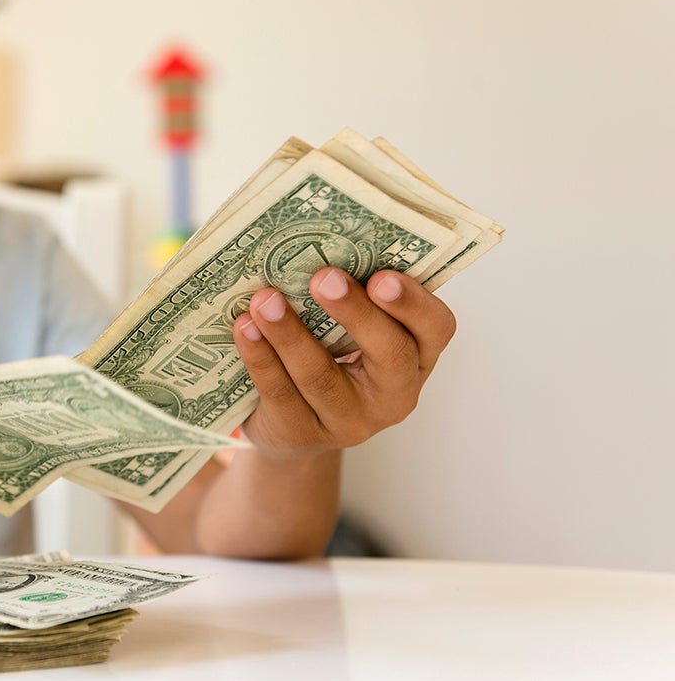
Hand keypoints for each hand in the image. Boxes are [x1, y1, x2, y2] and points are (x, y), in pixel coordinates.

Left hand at [232, 267, 455, 457]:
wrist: (292, 429)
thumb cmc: (330, 359)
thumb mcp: (352, 333)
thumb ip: (351, 297)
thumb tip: (316, 246)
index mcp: (417, 357)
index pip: (436, 328)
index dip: (413, 303)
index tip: (382, 275)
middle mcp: (394, 395)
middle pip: (389, 354)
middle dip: (355, 313)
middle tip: (323, 277)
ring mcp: (349, 421)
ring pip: (322, 377)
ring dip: (290, 333)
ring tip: (264, 300)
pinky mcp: (302, 434)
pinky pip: (280, 394)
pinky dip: (260, 357)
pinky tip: (244, 328)